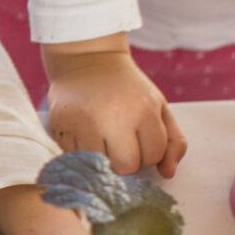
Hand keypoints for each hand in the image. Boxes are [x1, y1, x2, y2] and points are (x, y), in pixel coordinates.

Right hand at [43, 39, 185, 175]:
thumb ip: (174, 141)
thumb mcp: (158, 107)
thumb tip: (168, 174)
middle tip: (119, 142)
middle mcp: (113, 117)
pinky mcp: (60, 124)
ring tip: (99, 135)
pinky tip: (83, 132)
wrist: (87, 61)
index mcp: (144, 110)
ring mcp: (84, 122)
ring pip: (99, 167)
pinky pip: (74, 157)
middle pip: (125, 167)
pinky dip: (80, 151)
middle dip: (124, 160)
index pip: (152, 157)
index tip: (139, 136)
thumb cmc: (127, 89)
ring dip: (101, 157)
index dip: (147, 151)